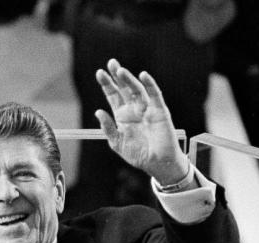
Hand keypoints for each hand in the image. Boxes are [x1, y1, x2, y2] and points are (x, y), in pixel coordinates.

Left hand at [94, 58, 189, 184]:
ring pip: (137, 90)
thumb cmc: (138, 154)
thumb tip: (98, 112)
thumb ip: (108, 128)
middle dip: (117, 76)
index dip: (107, 84)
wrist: (157, 164)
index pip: (113, 95)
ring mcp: (147, 108)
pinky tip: (143, 75)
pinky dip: (150, 84)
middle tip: (111, 63)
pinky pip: (155, 95)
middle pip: (124, 88)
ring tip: (120, 71)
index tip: (100, 73)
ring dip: (129, 79)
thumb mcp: (117, 143)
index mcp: (122, 115)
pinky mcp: (159, 111)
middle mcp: (134, 109)